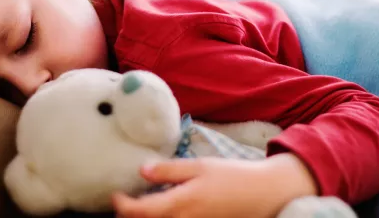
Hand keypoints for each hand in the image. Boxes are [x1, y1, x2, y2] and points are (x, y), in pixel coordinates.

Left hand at [112, 153, 317, 217]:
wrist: (263, 193)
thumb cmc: (232, 175)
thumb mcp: (199, 166)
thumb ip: (169, 171)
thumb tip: (142, 171)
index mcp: (182, 202)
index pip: (142, 212)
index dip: (123, 206)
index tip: (115, 196)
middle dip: (131, 217)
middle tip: (123, 204)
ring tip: (139, 208)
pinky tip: (164, 209)